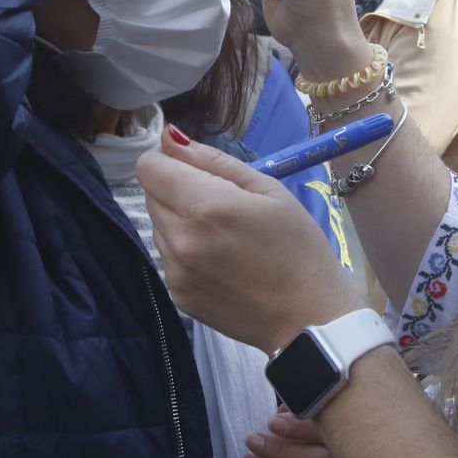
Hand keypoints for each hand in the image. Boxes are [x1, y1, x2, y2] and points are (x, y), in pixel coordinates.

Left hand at [137, 126, 361, 353]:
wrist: (309, 318)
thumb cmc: (299, 248)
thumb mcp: (269, 191)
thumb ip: (214, 161)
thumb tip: (172, 139)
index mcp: (205, 207)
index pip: (148, 167)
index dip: (167, 159)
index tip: (194, 167)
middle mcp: (180, 239)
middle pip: (150, 193)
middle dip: (176, 188)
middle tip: (220, 202)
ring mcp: (174, 271)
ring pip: (157, 225)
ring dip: (179, 219)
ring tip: (224, 235)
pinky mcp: (177, 295)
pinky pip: (168, 256)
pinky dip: (185, 250)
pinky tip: (221, 260)